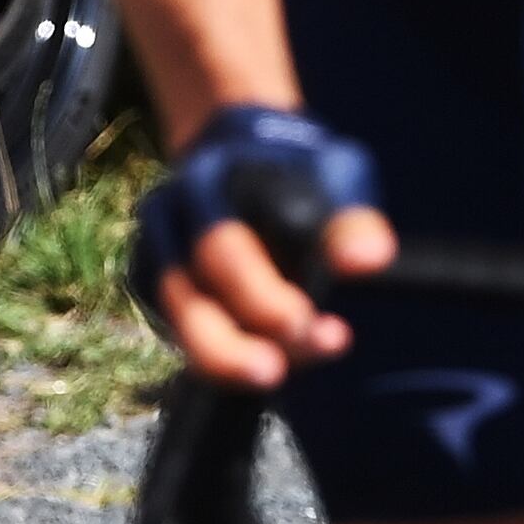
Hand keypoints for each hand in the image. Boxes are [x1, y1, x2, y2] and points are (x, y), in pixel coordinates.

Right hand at [130, 106, 392, 390]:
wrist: (241, 149)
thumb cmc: (301, 169)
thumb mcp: (337, 177)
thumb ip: (350, 221)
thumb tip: (367, 263)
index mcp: (210, 186)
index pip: (226, 248)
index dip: (263, 297)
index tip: (310, 325)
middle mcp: (170, 221)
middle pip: (186, 294)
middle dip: (228, 345)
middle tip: (272, 373)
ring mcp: (156, 255)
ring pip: (180, 321)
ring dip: (227, 358)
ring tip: (279, 374)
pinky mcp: (156, 287)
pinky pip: (180, 332)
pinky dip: (220, 355)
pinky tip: (270, 359)